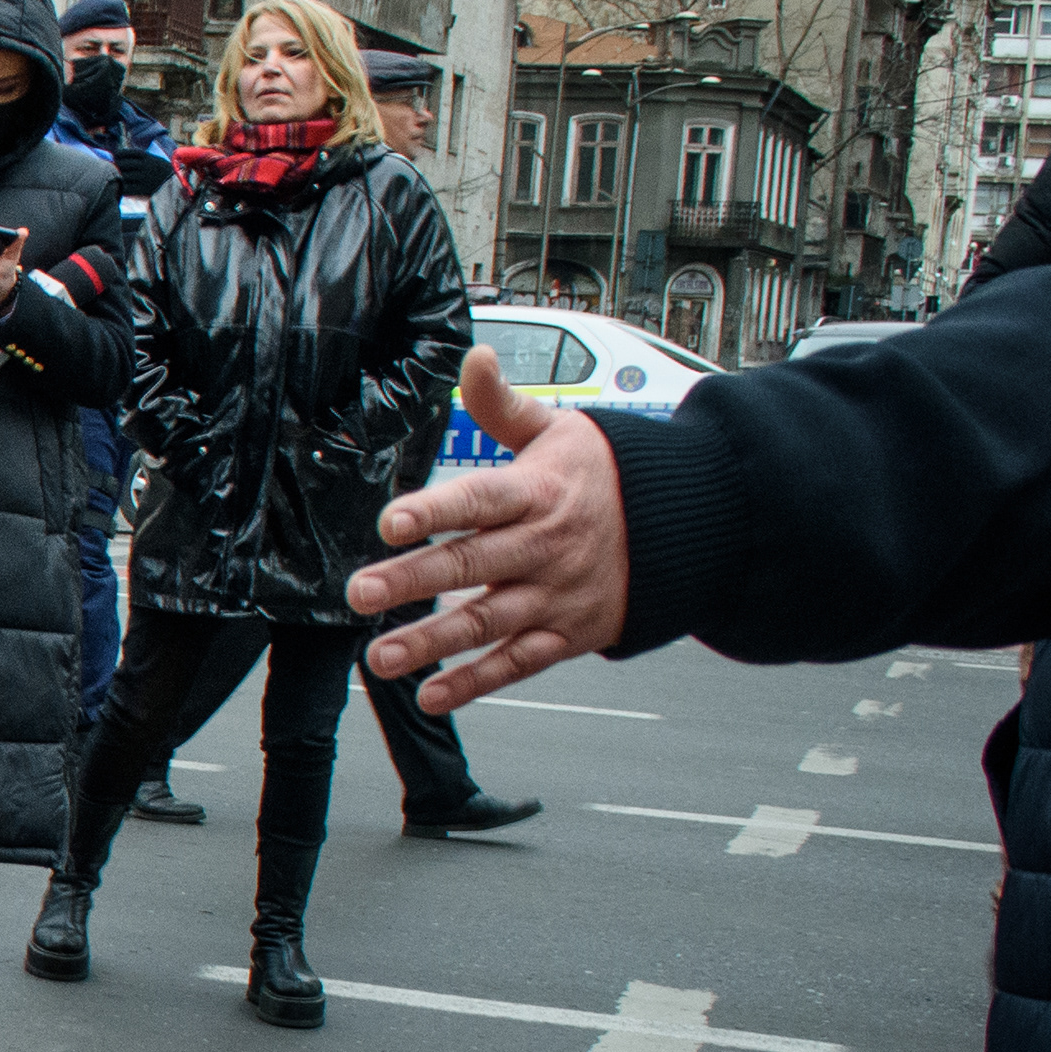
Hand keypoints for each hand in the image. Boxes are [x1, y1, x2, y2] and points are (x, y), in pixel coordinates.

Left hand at [347, 350, 630, 713]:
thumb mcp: (559, 429)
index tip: (391, 521)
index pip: (480, 499)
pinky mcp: (568, 633)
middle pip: (473, 564)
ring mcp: (557, 594)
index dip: (435, 509)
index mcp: (538, 492)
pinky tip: (432, 694)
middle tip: (361, 591)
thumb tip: (472, 357)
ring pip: (488, 622)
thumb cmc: (607, 473)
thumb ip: (503, 404)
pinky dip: (477, 682)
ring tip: (381, 656)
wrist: (689, 523)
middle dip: (413, 581)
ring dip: (432, 642)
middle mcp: (546, 546)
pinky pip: (519, 662)